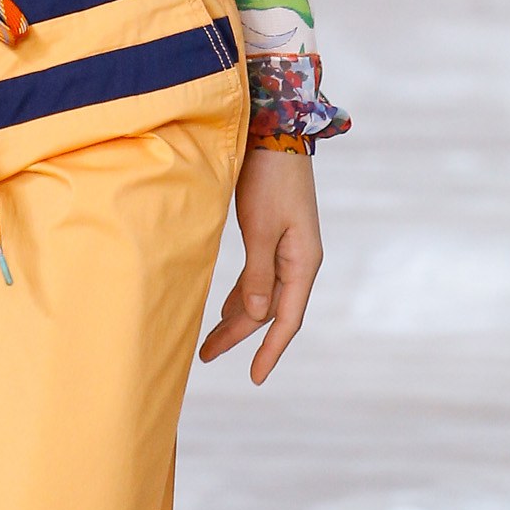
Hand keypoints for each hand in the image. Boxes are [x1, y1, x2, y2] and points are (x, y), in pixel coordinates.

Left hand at [199, 144, 321, 383]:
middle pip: (271, 311)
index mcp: (303, 261)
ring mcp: (288, 248)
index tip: (255, 378)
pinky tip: (223, 308)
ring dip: (237, 317)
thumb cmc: (269, 177)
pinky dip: (241, 295)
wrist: (275, 132)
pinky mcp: (274, 236)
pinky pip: (259, 277)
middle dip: (241, 336)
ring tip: (209, 342)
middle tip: (206, 356)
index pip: (287, 318)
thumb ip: (258, 272)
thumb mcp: (261, 227)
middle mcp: (299, 260)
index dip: (270, 350)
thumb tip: (256, 315)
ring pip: (263, 295)